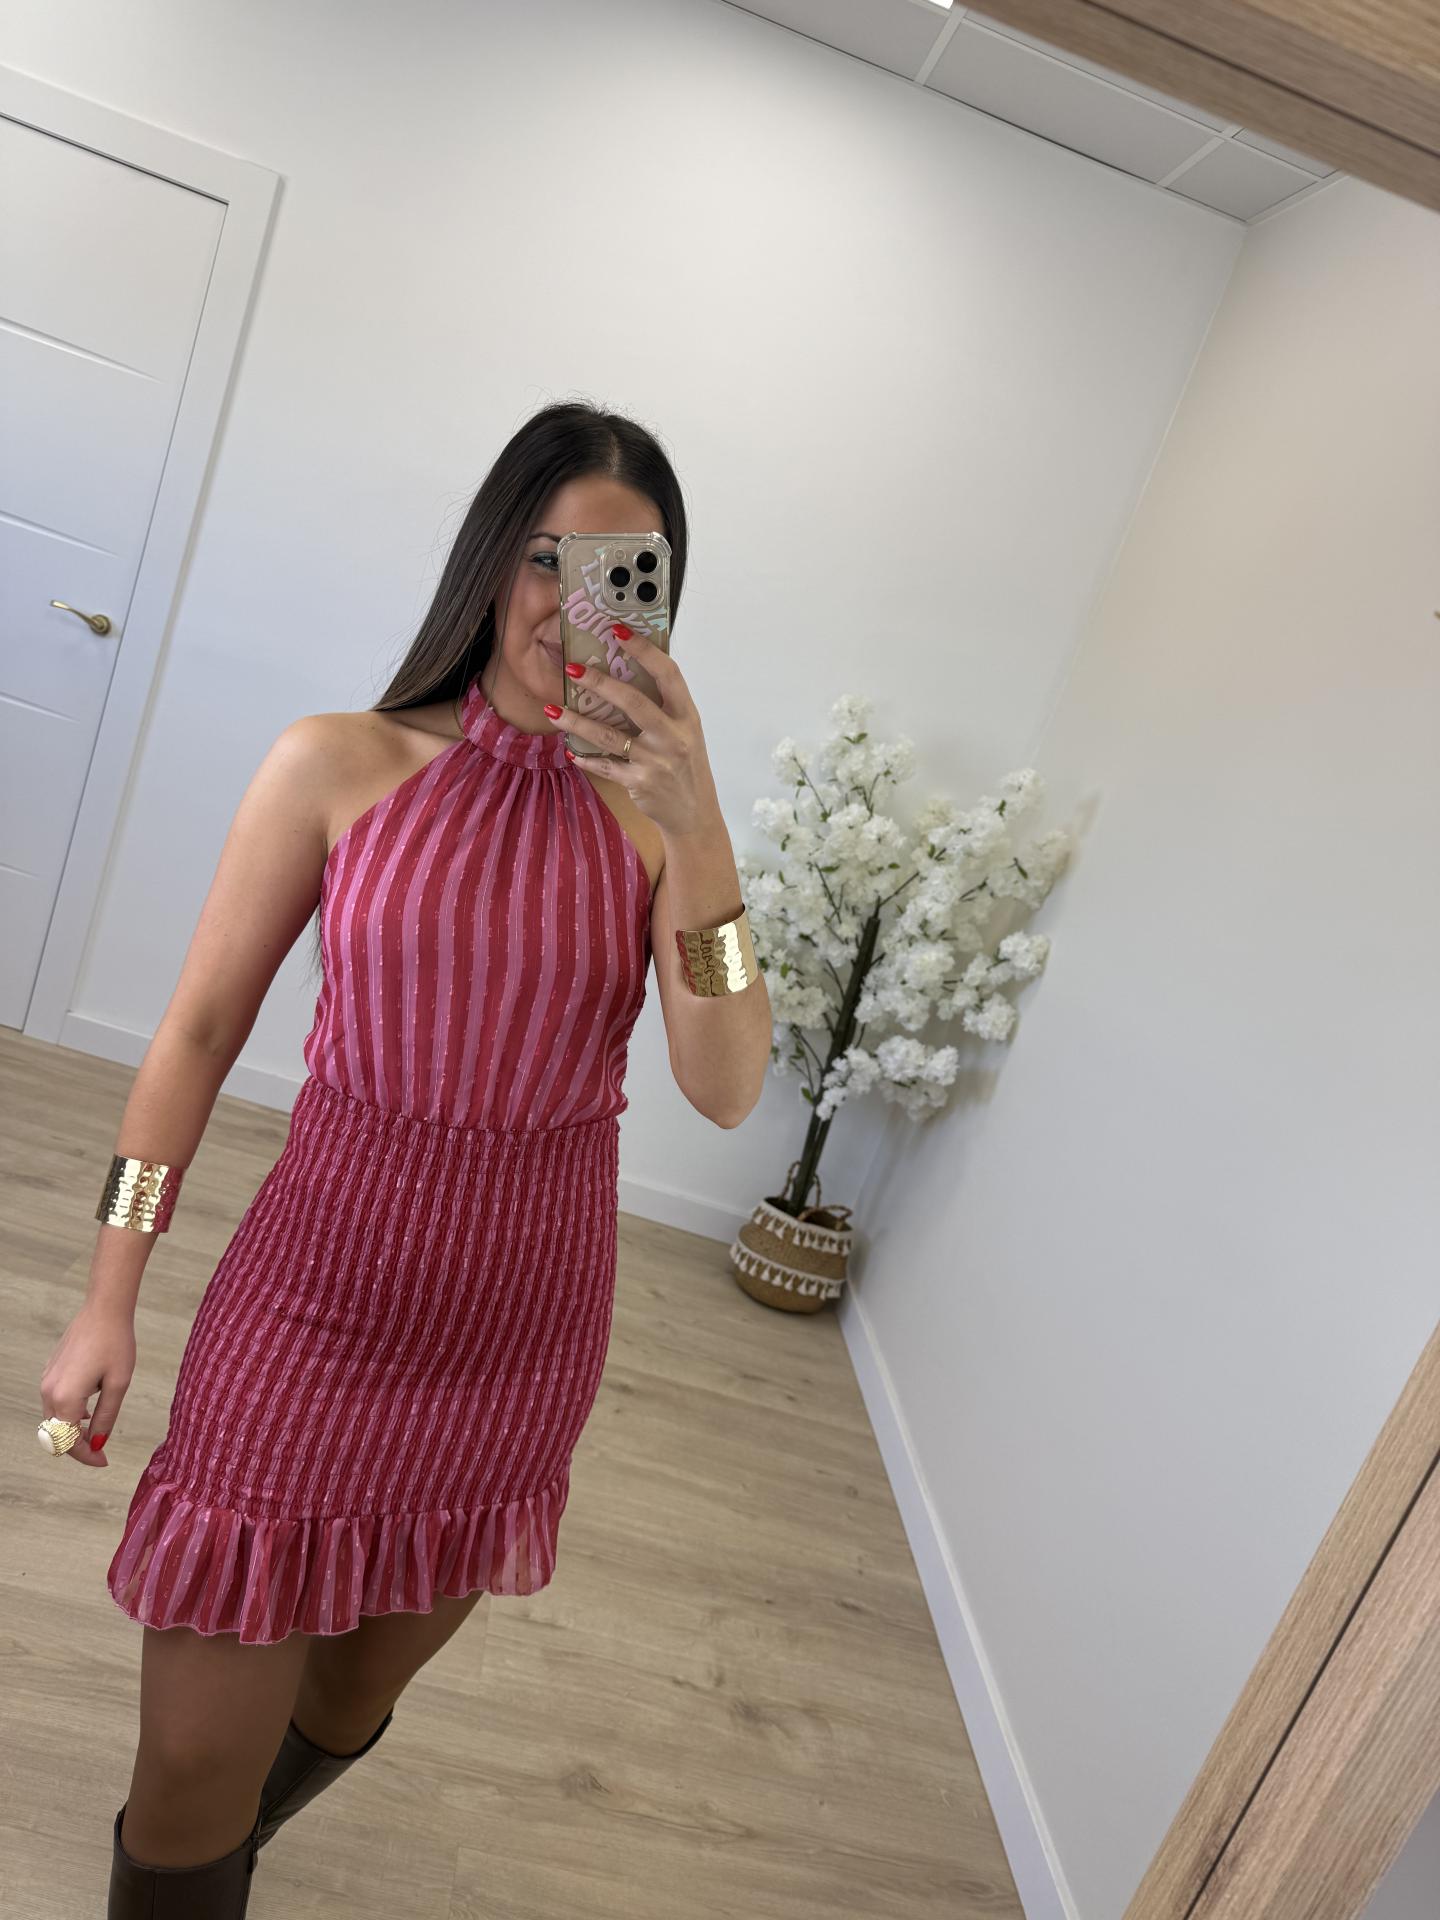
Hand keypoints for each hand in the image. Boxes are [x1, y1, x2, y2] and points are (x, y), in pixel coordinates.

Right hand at [38, 1299, 135, 1467]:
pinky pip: (54, 1403)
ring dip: (72, 1429)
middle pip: (56, 1435)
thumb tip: (97, 1443)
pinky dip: (68, 1413)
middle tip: (101, 1451)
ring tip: (97, 1429)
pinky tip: (89, 1408)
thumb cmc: (116, 1344)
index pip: (68, 1442)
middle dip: (78, 1446)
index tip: (103, 1461)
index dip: (86, 1456)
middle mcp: (49, 1392)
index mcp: (65, 1398)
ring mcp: (46, 1381)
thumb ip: (106, 1417)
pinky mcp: (49, 1372)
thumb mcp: (118, 1384)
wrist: (104, 1310)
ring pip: (54, 1419)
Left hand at [552, 625, 720, 837]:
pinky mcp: (639, 782)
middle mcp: (673, 736)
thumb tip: (626, 671)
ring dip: (577, 722)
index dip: (644, 650)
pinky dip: (586, 759)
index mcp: (687, 716)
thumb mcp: (686, 731)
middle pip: (633, 702)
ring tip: (552, 710)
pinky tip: (571, 751)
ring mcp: (656, 761)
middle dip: (600, 683)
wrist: (694, 811)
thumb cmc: (686, 763)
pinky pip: (605, 766)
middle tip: (572, 669)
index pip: (668, 674)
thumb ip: (664, 706)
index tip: (619, 631)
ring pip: (609, 736)